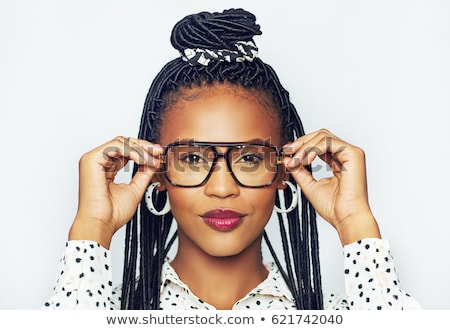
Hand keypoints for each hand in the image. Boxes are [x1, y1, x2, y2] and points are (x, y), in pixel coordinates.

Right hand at [69, 136, 162, 247]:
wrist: (102, 224)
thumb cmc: (112, 213)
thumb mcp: (135, 189)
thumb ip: (144, 174)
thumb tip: (154, 162)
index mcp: (107, 169)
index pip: (126, 151)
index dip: (143, 151)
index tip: (158, 155)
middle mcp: (99, 162)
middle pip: (123, 143)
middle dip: (144, 147)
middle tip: (159, 152)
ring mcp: (94, 160)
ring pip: (121, 142)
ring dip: (140, 149)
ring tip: (152, 159)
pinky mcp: (91, 159)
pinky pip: (115, 146)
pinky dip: (132, 151)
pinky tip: (142, 160)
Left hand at [283, 129, 380, 244]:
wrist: (345, 218)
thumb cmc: (334, 207)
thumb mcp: (309, 185)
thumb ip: (299, 171)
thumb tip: (287, 159)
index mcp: (337, 162)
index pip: (318, 144)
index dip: (302, 145)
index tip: (287, 152)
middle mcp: (345, 156)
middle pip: (321, 136)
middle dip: (301, 142)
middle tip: (288, 152)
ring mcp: (351, 154)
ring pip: (324, 136)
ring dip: (305, 146)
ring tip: (296, 161)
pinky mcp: (354, 154)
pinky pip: (329, 142)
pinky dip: (314, 148)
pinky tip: (306, 160)